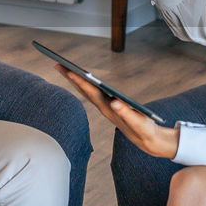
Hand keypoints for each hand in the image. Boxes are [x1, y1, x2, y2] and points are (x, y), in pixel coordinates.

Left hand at [56, 65, 178, 158]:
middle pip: (84, 90)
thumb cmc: (143, 129)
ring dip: (76, 80)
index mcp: (109, 109)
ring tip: (65, 69)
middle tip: (58, 64)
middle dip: (72, 78)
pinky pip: (92, 93)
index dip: (81, 81)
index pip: (91, 92)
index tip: (69, 71)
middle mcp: (104, 107)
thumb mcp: (138, 122)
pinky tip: (81, 79)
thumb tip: (115, 102)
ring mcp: (105, 107)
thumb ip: (126, 113)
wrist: (146, 140)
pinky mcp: (109, 107)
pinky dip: (85, 85)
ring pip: (87, 92)